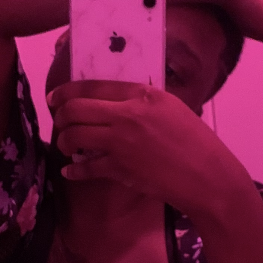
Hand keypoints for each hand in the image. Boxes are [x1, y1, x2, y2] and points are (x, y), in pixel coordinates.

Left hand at [48, 79, 243, 213]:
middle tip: (60, 122)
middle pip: (76, 109)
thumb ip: (141, 101)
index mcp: (143, 94)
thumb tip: (111, 104)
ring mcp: (121, 143)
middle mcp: (128, 115)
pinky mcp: (120, 169)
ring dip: (64, 141)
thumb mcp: (171, 108)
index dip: (66, 91)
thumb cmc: (195, 141)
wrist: (207, 176)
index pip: (93, 86)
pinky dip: (74, 170)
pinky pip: (86, 168)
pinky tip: (70, 170)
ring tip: (67, 145)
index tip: (56, 98)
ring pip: (74, 136)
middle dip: (60, 116)